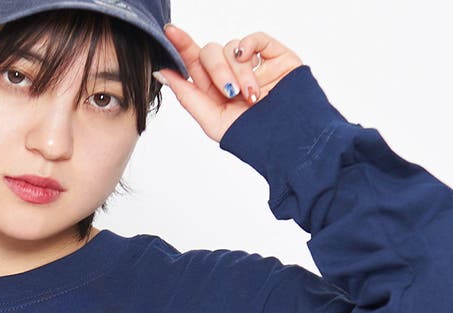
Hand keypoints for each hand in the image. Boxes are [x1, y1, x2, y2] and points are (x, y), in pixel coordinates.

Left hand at [155, 25, 303, 142]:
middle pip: (210, 53)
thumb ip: (188, 96)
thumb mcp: (213, 121)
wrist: (289, 139)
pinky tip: (249, 61)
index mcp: (214, 91)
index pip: (193, 63)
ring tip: (251, 95)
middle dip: (216, 71)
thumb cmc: (252, 136)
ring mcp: (252, 65)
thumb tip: (163, 73)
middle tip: (230, 92)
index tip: (170, 33)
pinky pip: (254, 38)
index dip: (181, 46)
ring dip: (238, 72)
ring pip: (231, 48)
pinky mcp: (273, 55)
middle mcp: (231, 75)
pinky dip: (248, 46)